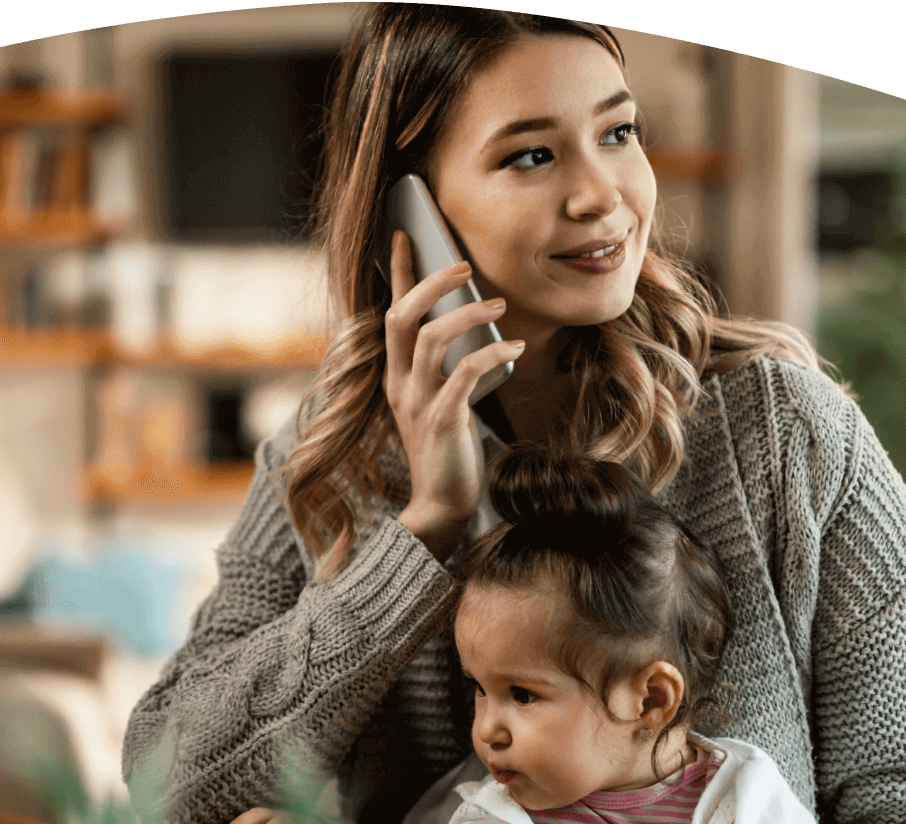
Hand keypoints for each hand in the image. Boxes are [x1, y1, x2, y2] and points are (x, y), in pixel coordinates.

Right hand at [384, 229, 526, 560]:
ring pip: (430, 339)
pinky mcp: (442, 421)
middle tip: (463, 265)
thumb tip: (478, 327)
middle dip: (431, 283)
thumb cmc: (450, 451)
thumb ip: (448, 368)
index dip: (398, 273)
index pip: (391, 313)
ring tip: (498, 305)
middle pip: (401, 317)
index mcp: (397, 377)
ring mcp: (417, 403)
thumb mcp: (442, 402)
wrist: (442, 505)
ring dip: (467, 314)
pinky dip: (491, 355)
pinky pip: (462, 375)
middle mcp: (400, 384)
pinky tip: (515, 349)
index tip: (405, 236)